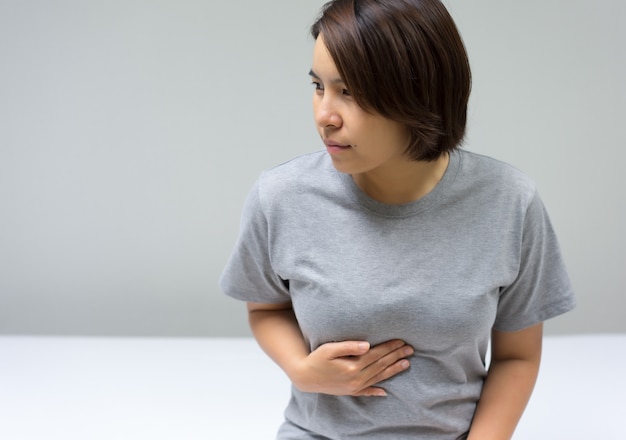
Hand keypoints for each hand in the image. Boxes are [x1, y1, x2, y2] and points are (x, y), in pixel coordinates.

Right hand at [290, 339, 412, 396]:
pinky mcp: (351, 392)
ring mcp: (355, 387)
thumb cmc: (316, 359)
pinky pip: (367, 391)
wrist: (305, 377)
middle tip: (410, 349)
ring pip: (379, 377)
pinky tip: (385, 392)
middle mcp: (357, 378)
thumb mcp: (329, 349)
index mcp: (353, 366)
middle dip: (396, 356)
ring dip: (393, 370)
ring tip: (406, 364)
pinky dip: (376, 391)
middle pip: (381, 365)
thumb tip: (367, 345)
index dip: (389, 347)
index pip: (376, 354)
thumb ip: (349, 346)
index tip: (401, 341)